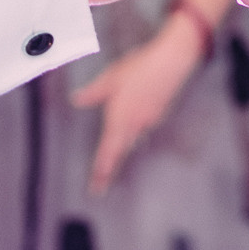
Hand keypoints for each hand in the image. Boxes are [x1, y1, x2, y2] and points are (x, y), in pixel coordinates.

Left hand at [71, 19, 204, 194]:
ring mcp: (149, 120)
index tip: (96, 187)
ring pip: (133, 139)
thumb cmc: (141, 68)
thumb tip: (77, 100)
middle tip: (100, 185)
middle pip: (120, 151)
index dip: (101, 170)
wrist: (171, 62)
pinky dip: (135, 130)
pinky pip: (143, 127)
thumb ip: (94, 92)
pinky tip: (134, 123)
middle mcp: (135, 124)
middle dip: (109, 168)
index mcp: (120, 118)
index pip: (108, 150)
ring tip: (112, 160)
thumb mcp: (111, 78)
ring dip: (122, 148)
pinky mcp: (159, 113)